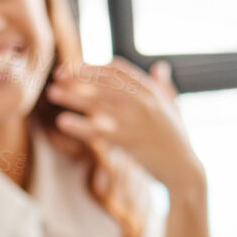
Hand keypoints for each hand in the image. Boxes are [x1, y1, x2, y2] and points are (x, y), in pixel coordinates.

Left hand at [46, 58, 204, 191]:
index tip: (76, 67)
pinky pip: (99, 131)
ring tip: (52, 93)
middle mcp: (144, 101)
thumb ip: (164, 86)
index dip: (95, 66)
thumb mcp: (173, 108)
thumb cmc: (177, 139)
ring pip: (98, 102)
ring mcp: (136, 120)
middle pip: (105, 81)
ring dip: (73, 96)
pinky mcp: (130, 141)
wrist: (184, 170)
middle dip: (79, 76)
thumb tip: (161, 66)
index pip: (119, 69)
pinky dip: (80, 125)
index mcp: (152, 91)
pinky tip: (62, 122)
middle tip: (58, 74)